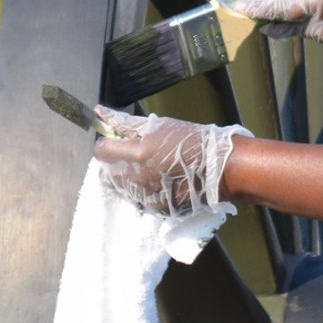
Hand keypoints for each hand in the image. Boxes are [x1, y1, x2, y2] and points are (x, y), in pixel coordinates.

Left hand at [91, 106, 249, 215]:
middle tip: (132, 156)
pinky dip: (144, 192)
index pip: (101, 152)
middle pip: (107, 173)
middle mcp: (138, 179)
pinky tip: (160, 181)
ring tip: (149, 168)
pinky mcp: (159, 210)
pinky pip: (141, 201)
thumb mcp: (158, 125)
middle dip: (115, 163)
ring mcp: (148, 197)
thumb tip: (100, 112)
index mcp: (137, 154)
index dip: (107, 145)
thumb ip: (126, 123)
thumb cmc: (192, 140)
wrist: (221, 168)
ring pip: (122, 189)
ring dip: (128, 179)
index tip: (117, 142)